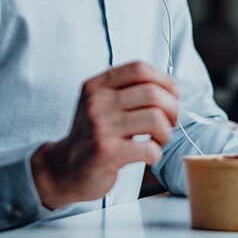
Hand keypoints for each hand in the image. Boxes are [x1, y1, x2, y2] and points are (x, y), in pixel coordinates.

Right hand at [30, 61, 179, 209]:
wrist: (64, 168)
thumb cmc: (92, 135)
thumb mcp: (101, 104)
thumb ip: (128, 91)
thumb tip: (171, 90)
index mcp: (96, 86)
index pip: (139, 69)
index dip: (164, 80)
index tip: (173, 94)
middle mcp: (97, 103)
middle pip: (152, 93)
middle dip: (171, 109)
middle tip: (170, 122)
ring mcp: (101, 127)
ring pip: (156, 119)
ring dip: (166, 132)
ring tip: (158, 140)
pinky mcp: (107, 153)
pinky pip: (149, 148)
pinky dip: (156, 153)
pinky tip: (148, 155)